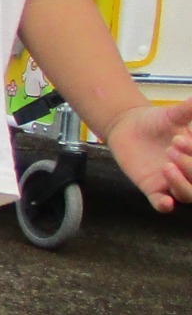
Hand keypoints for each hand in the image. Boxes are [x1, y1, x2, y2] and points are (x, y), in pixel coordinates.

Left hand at [103, 98, 191, 212]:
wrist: (128, 126)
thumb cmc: (156, 121)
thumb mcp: (175, 115)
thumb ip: (188, 109)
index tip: (180, 138)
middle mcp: (190, 172)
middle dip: (190, 166)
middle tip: (172, 146)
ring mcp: (172, 182)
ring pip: (188, 195)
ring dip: (181, 184)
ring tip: (166, 165)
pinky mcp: (152, 188)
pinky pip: (161, 203)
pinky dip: (165, 204)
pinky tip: (166, 202)